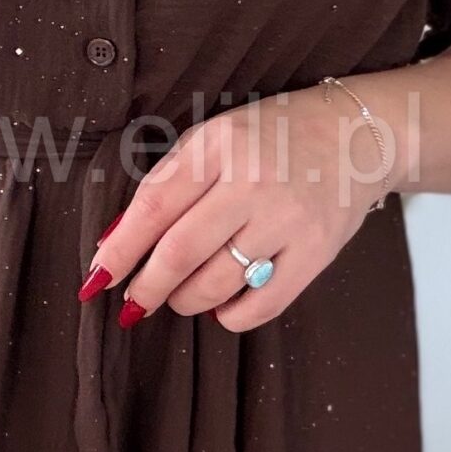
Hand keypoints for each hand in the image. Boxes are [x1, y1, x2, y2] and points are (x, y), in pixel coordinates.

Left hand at [79, 82, 395, 332]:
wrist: (356, 135)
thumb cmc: (271, 137)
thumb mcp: (213, 138)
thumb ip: (166, 183)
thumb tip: (115, 242)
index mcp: (218, 147)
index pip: (153, 208)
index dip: (118, 252)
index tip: (94, 280)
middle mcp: (253, 182)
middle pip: (180, 252)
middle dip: (146, 287)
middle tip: (133, 303)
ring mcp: (288, 219)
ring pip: (216, 284)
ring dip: (185, 301)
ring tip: (180, 296)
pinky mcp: (317, 252)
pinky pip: (260, 305)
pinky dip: (229, 316)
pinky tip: (221, 305)